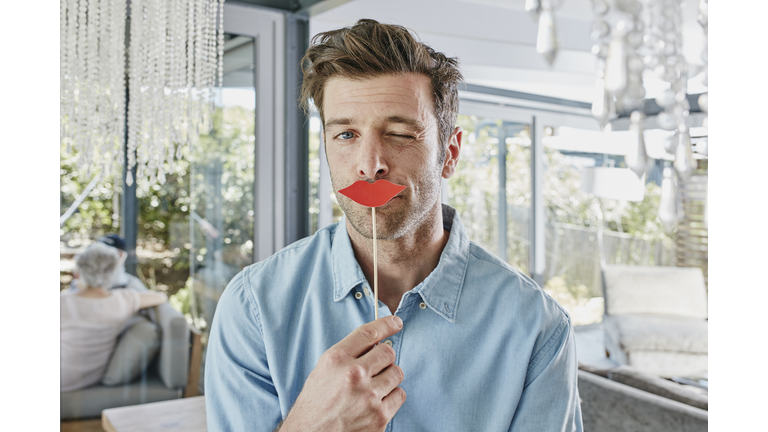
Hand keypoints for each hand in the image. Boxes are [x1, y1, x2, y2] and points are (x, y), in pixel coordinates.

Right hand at [279, 316, 405, 431]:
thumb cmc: (315, 406)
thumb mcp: (322, 372)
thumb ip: (347, 356)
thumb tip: (375, 344)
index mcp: (336, 360)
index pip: (368, 333)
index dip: (386, 324)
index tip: (396, 322)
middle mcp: (353, 374)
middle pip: (387, 352)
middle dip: (384, 358)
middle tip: (376, 367)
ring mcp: (368, 396)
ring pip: (396, 372)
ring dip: (389, 377)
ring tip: (374, 387)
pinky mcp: (379, 416)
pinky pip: (399, 395)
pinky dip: (392, 397)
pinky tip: (378, 402)